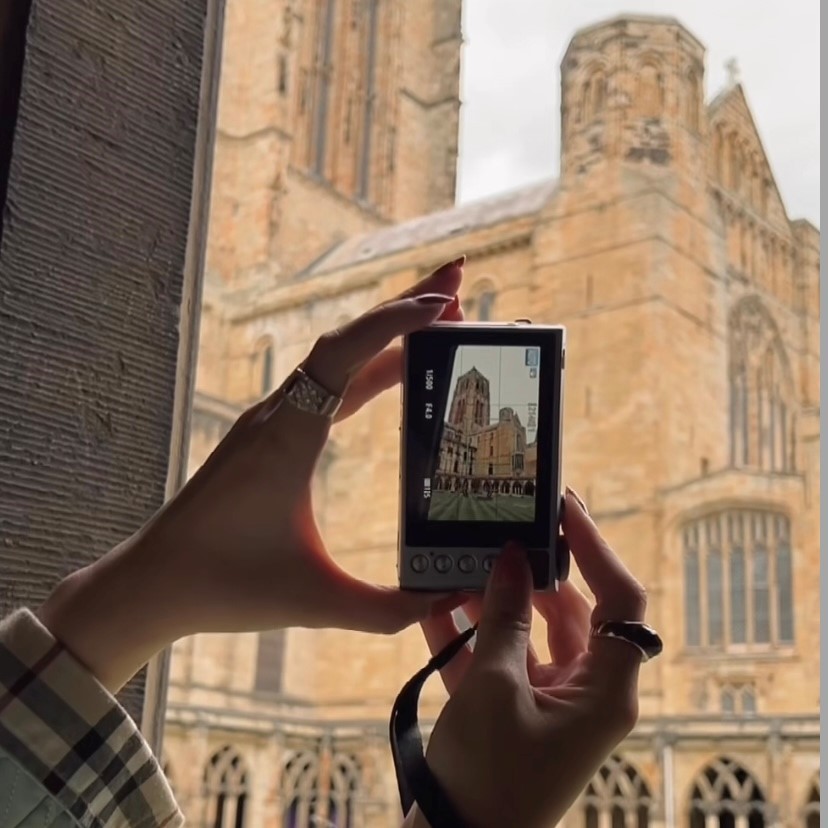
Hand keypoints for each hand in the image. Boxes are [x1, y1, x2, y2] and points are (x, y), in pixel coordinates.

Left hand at [38, 259, 467, 690]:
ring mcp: (270, 420)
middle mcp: (277, 415)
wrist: (152, 581)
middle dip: (403, 307)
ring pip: (335, 356)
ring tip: (439, 316)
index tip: (443, 304)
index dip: (393, 322)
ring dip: (386, 333)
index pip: (342, 354)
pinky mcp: (268, 433)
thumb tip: (449, 599)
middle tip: (457, 282)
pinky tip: (393, 372)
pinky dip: (365, 365)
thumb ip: (386, 608)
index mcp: (286, 437)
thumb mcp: (314, 601)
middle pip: (345, 339)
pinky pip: (324, 381)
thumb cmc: (222, 584)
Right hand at [414, 491, 647, 827]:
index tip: (564, 508)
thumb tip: (513, 557)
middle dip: (531, 572)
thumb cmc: (489, 777)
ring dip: (493, 602)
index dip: (597, 548)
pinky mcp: (515, 713)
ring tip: (458, 564)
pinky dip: (470, 636)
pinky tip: (433, 607)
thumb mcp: (493, 687)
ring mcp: (549, 702)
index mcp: (605, 689)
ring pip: (528, 632)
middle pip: (570, 611)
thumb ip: (504, 617)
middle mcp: (586, 692)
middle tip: (500, 529)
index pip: (621, 599)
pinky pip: (498, 660)